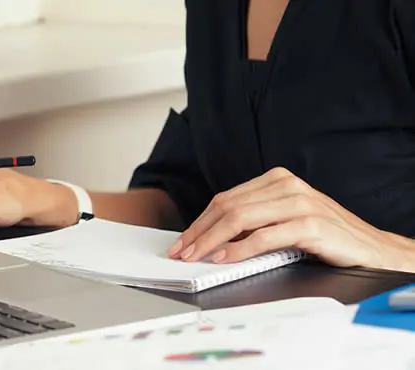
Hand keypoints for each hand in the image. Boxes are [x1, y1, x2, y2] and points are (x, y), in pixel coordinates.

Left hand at [167, 167, 414, 271]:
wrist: (371, 248)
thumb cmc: (326, 234)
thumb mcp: (285, 218)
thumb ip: (254, 220)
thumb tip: (213, 236)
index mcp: (277, 179)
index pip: (226, 198)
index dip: (200, 221)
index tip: (183, 240)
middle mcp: (286, 186)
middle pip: (228, 206)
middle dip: (199, 231)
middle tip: (182, 251)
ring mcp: (298, 203)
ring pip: (240, 218)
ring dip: (212, 240)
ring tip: (197, 256)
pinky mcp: (309, 224)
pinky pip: (264, 236)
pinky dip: (239, 249)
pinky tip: (224, 258)